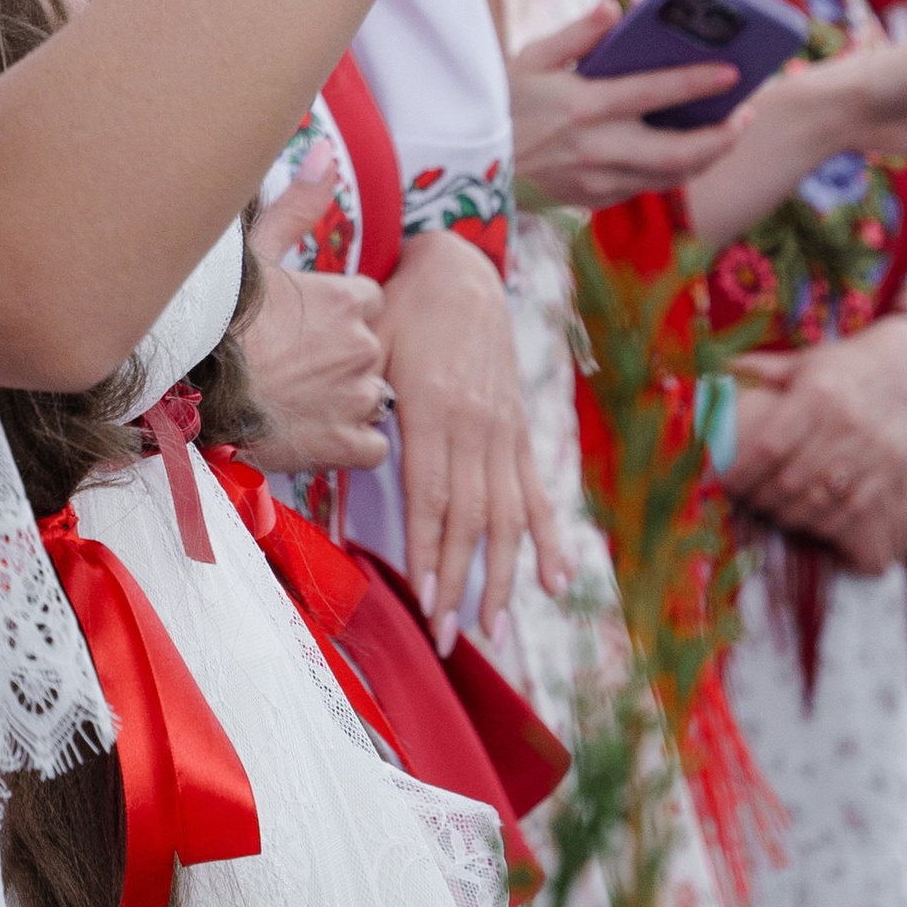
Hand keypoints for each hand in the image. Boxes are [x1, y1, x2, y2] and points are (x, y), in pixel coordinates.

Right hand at [242, 153, 390, 477]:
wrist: (182, 396)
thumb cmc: (212, 322)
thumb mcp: (253, 252)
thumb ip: (299, 204)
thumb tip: (327, 151)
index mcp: (347, 299)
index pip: (368, 301)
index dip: (338, 312)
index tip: (306, 324)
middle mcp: (363, 347)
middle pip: (372, 349)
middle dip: (343, 358)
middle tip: (294, 366)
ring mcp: (357, 399)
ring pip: (375, 397)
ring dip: (348, 400)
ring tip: (300, 401)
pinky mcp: (345, 445)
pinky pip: (371, 447)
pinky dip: (349, 444)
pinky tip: (313, 434)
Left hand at [383, 226, 564, 641]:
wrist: (460, 271)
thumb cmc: (401, 310)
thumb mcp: (373, 344)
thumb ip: (365, 400)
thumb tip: (352, 449)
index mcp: (436, 408)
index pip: (433, 496)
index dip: (430, 550)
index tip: (424, 597)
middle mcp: (478, 426)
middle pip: (472, 518)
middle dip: (460, 582)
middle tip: (447, 635)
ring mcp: (505, 431)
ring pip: (508, 514)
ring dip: (502, 575)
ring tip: (492, 627)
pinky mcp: (520, 430)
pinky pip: (537, 491)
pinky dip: (548, 537)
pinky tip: (554, 580)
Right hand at [509, 0, 747, 211]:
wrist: (463, 165)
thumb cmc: (498, 102)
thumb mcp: (528, 59)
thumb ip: (577, 35)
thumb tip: (615, 9)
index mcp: (584, 107)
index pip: (657, 93)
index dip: (700, 82)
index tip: (734, 73)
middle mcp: (597, 149)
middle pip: (680, 153)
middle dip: (724, 136)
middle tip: (747, 115)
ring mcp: (596, 182)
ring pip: (670, 177)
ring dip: (706, 157)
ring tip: (727, 132)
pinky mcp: (591, 200)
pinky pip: (645, 187)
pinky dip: (671, 170)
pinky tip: (684, 150)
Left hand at [727, 324, 906, 576]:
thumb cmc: (850, 364)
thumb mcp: (806, 360)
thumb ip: (762, 370)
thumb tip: (716, 371)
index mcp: (818, 393)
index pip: (769, 446)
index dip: (742, 472)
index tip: (723, 481)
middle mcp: (846, 424)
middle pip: (790, 481)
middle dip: (760, 498)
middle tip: (745, 499)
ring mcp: (873, 452)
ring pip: (819, 502)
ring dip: (787, 514)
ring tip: (771, 510)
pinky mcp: (893, 472)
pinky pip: (851, 512)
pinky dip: (822, 523)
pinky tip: (806, 518)